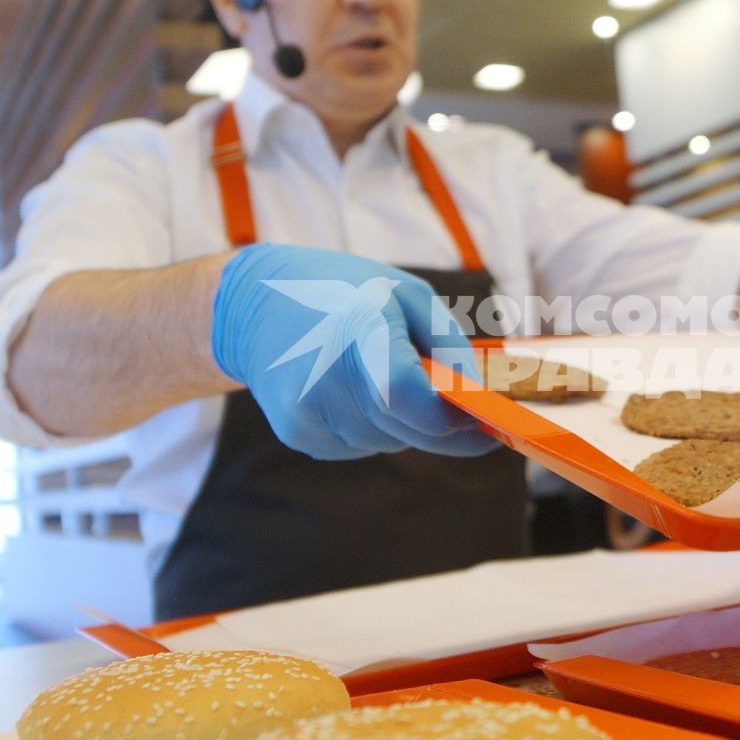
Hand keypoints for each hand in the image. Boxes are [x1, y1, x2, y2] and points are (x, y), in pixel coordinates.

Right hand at [210, 243, 497, 459]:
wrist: (253, 305)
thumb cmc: (342, 292)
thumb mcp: (404, 293)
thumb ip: (448, 343)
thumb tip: (477, 395)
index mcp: (357, 327)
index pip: (407, 395)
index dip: (451, 418)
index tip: (486, 422)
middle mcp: (326, 374)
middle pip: (408, 429)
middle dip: (443, 426)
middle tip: (465, 412)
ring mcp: (306, 410)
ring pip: (389, 442)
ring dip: (403, 423)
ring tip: (385, 378)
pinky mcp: (297, 433)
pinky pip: (360, 447)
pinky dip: (373, 428)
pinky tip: (353, 391)